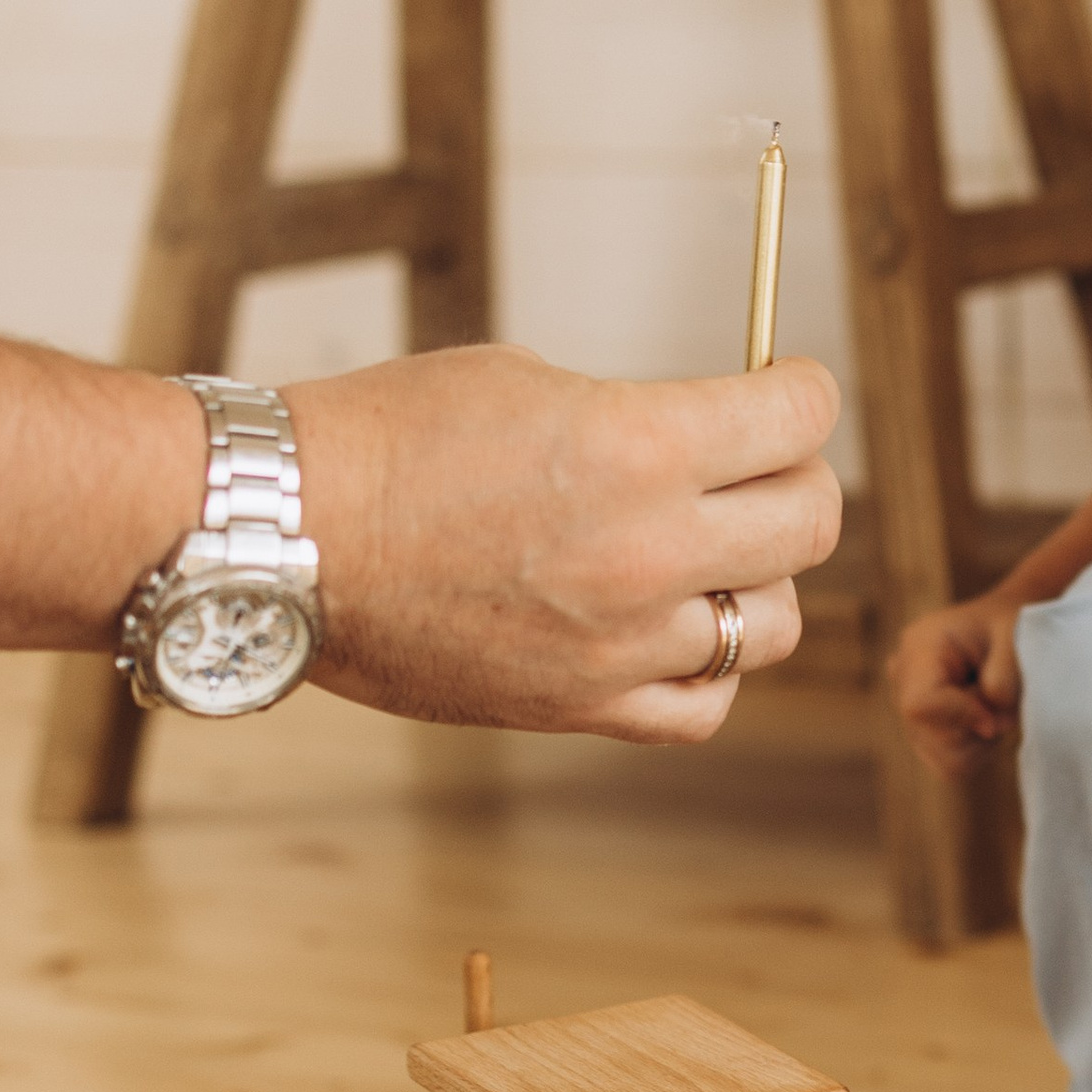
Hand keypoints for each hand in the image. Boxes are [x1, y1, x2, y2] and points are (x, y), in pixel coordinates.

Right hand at [290, 347, 840, 743]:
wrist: (282, 535)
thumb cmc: (386, 439)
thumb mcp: (531, 385)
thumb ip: (642, 420)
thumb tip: (713, 438)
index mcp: (637, 445)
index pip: (799, 419)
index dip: (804, 393)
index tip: (788, 390)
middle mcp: (644, 550)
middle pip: (809, 523)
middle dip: (797, 479)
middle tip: (762, 465)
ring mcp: (617, 642)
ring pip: (771, 623)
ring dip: (756, 580)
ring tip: (710, 552)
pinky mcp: (579, 706)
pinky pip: (701, 706)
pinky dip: (706, 669)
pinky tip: (673, 629)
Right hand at [888, 585, 1026, 779]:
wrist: (1007, 627)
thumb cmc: (1012, 625)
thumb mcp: (1015, 638)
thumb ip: (1003, 678)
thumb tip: (988, 726)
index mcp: (920, 647)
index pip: (919, 705)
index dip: (961, 717)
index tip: (998, 716)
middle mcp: (903, 679)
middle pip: (930, 738)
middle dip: (977, 730)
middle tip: (1005, 702)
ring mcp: (907, 707)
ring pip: (943, 759)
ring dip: (980, 742)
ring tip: (996, 708)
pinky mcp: (921, 730)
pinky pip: (950, 765)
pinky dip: (977, 749)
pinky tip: (986, 718)